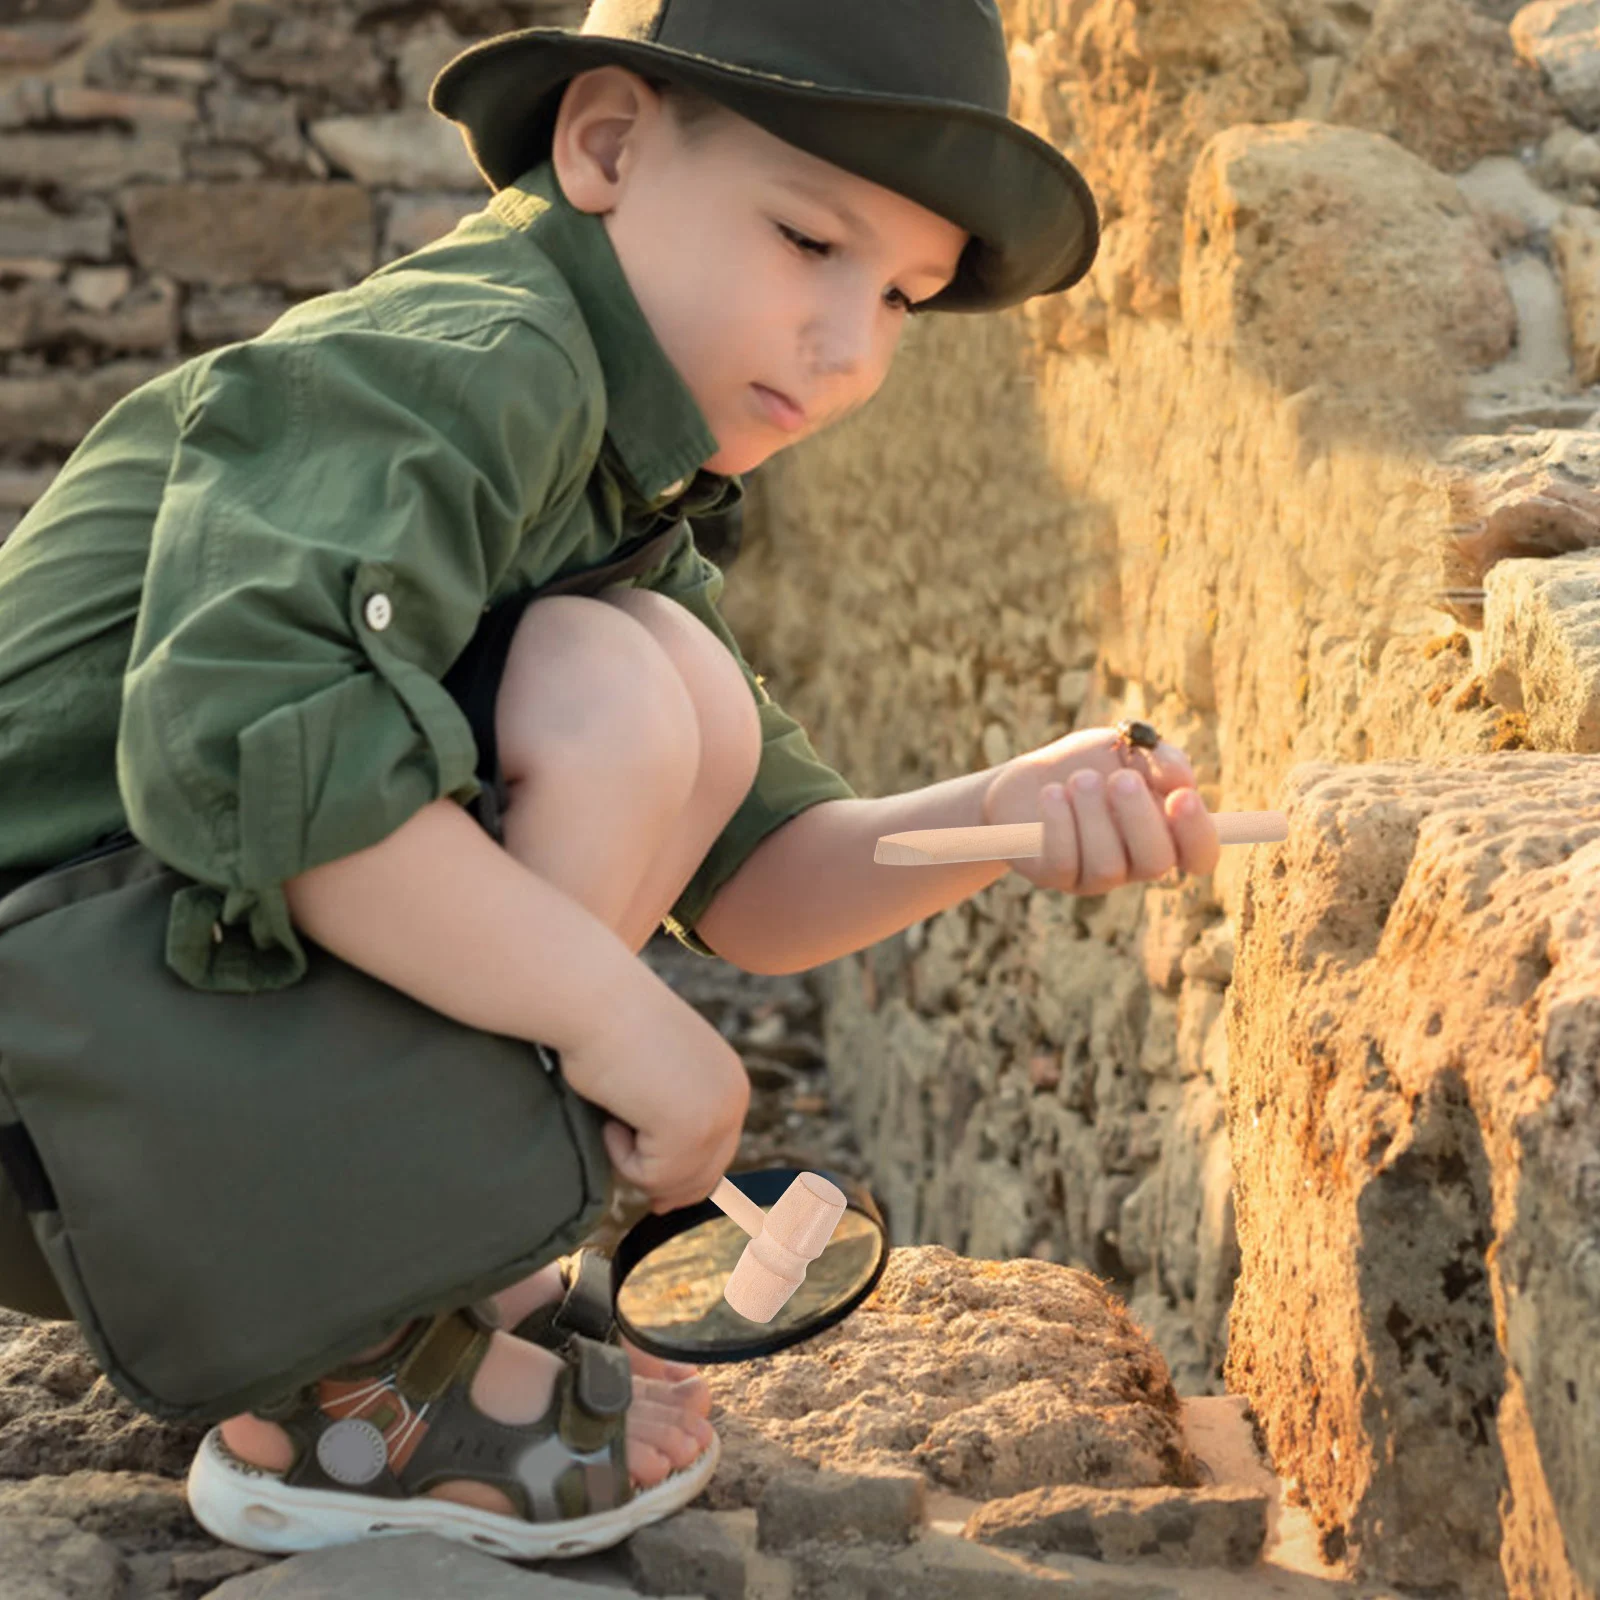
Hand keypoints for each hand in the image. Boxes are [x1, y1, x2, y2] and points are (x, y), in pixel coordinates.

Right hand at [557, 971, 750, 1214]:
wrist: (593, 998)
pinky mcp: (689, 1132)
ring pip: (672, 1181)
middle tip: (641, 1190)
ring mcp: (716, 1116)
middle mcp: (734, 1098)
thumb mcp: (654, 1078)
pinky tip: (613, 1109)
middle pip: (704, 1176)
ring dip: (634, 1159)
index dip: (686, 1180)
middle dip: (666, 1184)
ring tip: (617, 1110)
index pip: (718, 1152)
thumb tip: (668, 1197)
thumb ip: (670, 1119)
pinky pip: (646, 1176)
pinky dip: (619, 1153)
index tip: (661, 1201)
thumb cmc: (606, 1029)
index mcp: (730, 1082)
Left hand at [981, 727, 1219, 893]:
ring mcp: (1095, 875)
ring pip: (1107, 865)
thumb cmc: (1088, 763)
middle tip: (1121, 778)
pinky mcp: (1054, 876)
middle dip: (1139, 817)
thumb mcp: (1128, 749)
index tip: (1182, 797)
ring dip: (1093, 814)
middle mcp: (1134, 862)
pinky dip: (1059, 824)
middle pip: (1156, 862)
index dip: (1198, 833)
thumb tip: (1183, 780)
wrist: (1028, 777)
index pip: (1200, 854)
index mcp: (1165, 834)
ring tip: (1079, 779)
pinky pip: (1063, 863)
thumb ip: (1161, 760)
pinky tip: (1052, 793)